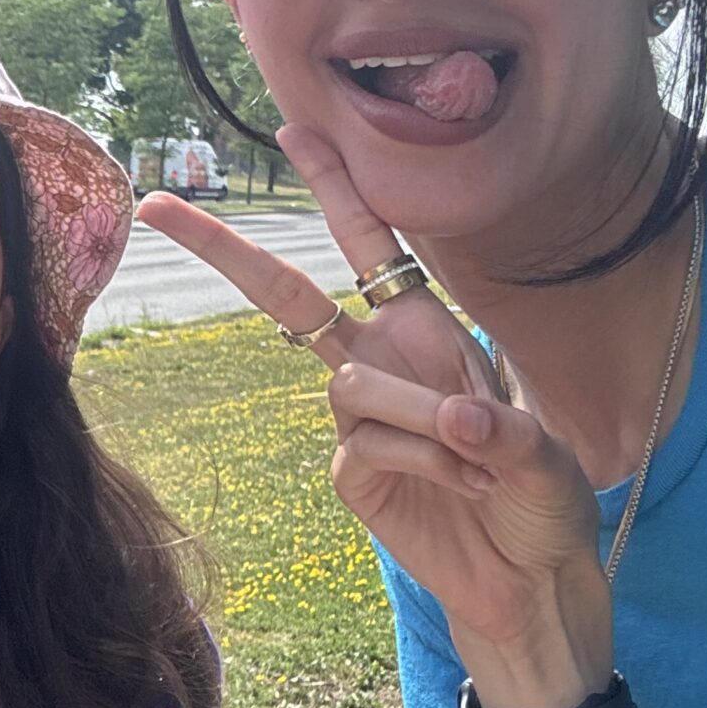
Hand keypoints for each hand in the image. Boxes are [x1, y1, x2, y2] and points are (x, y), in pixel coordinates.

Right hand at [136, 127, 610, 707]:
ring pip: (352, 384)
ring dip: (420, 418)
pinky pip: (365, 445)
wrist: (529, 576)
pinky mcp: (348, 473)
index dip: (337, 187)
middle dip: (223, 249)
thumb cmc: (542, 497)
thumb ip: (505, 429)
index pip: (372, 246)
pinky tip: (462, 484)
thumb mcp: (547, 448)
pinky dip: (422, 461)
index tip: (296, 130)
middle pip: (285, 295)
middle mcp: (381, 361)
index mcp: (425, 329)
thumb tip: (454, 420)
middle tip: (159, 207)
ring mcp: (357, 418)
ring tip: (478, 459)